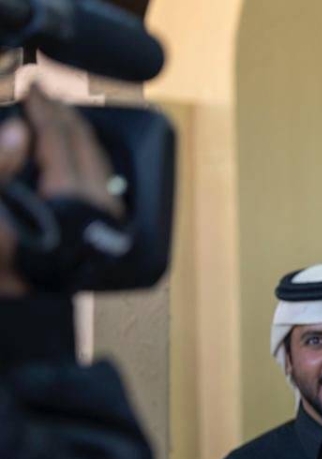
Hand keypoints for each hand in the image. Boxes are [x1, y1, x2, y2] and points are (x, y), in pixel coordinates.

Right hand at [0, 85, 123, 297]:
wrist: (32, 305)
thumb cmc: (7, 259)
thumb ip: (2, 169)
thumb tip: (19, 130)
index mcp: (67, 195)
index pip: (58, 136)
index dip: (42, 107)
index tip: (31, 86)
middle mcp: (95, 202)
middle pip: (83, 143)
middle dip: (63, 113)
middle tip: (43, 92)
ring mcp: (106, 214)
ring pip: (97, 158)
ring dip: (76, 131)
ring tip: (55, 112)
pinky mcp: (107, 225)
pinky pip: (101, 175)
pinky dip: (85, 153)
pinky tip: (71, 148)